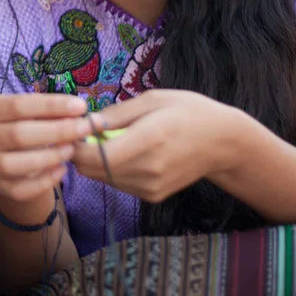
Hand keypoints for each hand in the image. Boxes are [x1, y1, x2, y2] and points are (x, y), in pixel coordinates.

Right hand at [0, 94, 86, 205]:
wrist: (15, 158)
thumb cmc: (29, 127)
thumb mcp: (35, 113)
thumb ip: (53, 112)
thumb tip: (82, 113)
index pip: (18, 105)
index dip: (51, 106)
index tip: (80, 107)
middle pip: (18, 134)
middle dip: (57, 131)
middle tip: (85, 128)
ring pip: (15, 163)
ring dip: (49, 156)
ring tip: (72, 149)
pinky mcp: (1, 186)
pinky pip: (22, 188)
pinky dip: (45, 180)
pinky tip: (62, 170)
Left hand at [69, 89, 241, 202]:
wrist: (224, 143)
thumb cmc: (188, 112)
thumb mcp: (152, 99)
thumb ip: (116, 114)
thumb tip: (85, 122)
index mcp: (148, 139)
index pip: (94, 155)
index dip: (74, 144)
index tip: (70, 128)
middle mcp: (148, 169)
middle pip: (91, 170)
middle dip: (78, 152)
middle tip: (79, 133)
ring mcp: (151, 186)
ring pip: (101, 178)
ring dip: (93, 161)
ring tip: (101, 140)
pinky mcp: (152, 196)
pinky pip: (117, 184)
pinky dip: (109, 170)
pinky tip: (121, 153)